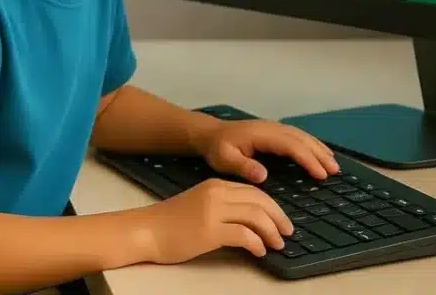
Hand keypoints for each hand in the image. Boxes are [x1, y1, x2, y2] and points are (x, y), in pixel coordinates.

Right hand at [141, 177, 294, 262]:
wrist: (148, 230)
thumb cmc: (173, 222)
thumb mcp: (201, 204)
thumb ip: (224, 207)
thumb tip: (251, 221)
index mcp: (216, 185)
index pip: (254, 191)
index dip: (273, 206)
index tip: (282, 221)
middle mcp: (217, 193)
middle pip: (259, 200)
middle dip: (278, 217)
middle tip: (287, 233)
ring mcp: (213, 211)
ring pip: (255, 215)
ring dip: (271, 231)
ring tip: (277, 244)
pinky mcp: (209, 230)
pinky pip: (243, 234)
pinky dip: (256, 243)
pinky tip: (259, 251)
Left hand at [196, 118, 339, 183]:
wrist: (210, 134)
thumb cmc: (217, 149)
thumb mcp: (224, 159)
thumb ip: (243, 166)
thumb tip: (264, 176)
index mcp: (262, 135)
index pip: (290, 145)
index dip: (307, 159)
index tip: (321, 174)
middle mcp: (271, 128)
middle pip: (300, 138)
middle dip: (318, 154)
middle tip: (335, 171)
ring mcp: (273, 128)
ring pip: (300, 135)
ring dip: (318, 148)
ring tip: (333, 163)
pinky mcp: (273, 132)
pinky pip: (296, 136)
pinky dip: (310, 143)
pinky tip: (318, 152)